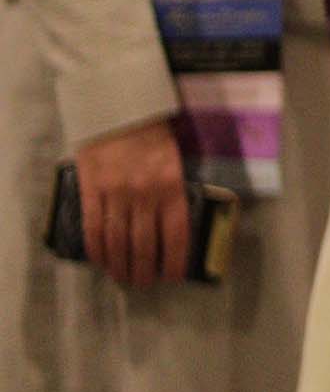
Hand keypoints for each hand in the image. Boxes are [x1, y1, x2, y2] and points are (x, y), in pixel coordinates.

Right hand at [74, 118, 189, 289]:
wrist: (118, 108)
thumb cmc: (152, 132)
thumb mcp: (174, 160)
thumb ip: (173, 191)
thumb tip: (173, 225)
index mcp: (171, 186)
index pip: (176, 233)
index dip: (175, 259)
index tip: (174, 276)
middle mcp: (144, 194)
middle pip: (145, 244)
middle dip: (145, 269)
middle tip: (144, 283)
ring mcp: (115, 194)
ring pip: (118, 241)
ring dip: (121, 265)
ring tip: (123, 278)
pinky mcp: (91, 191)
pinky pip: (94, 227)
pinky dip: (97, 249)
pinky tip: (101, 261)